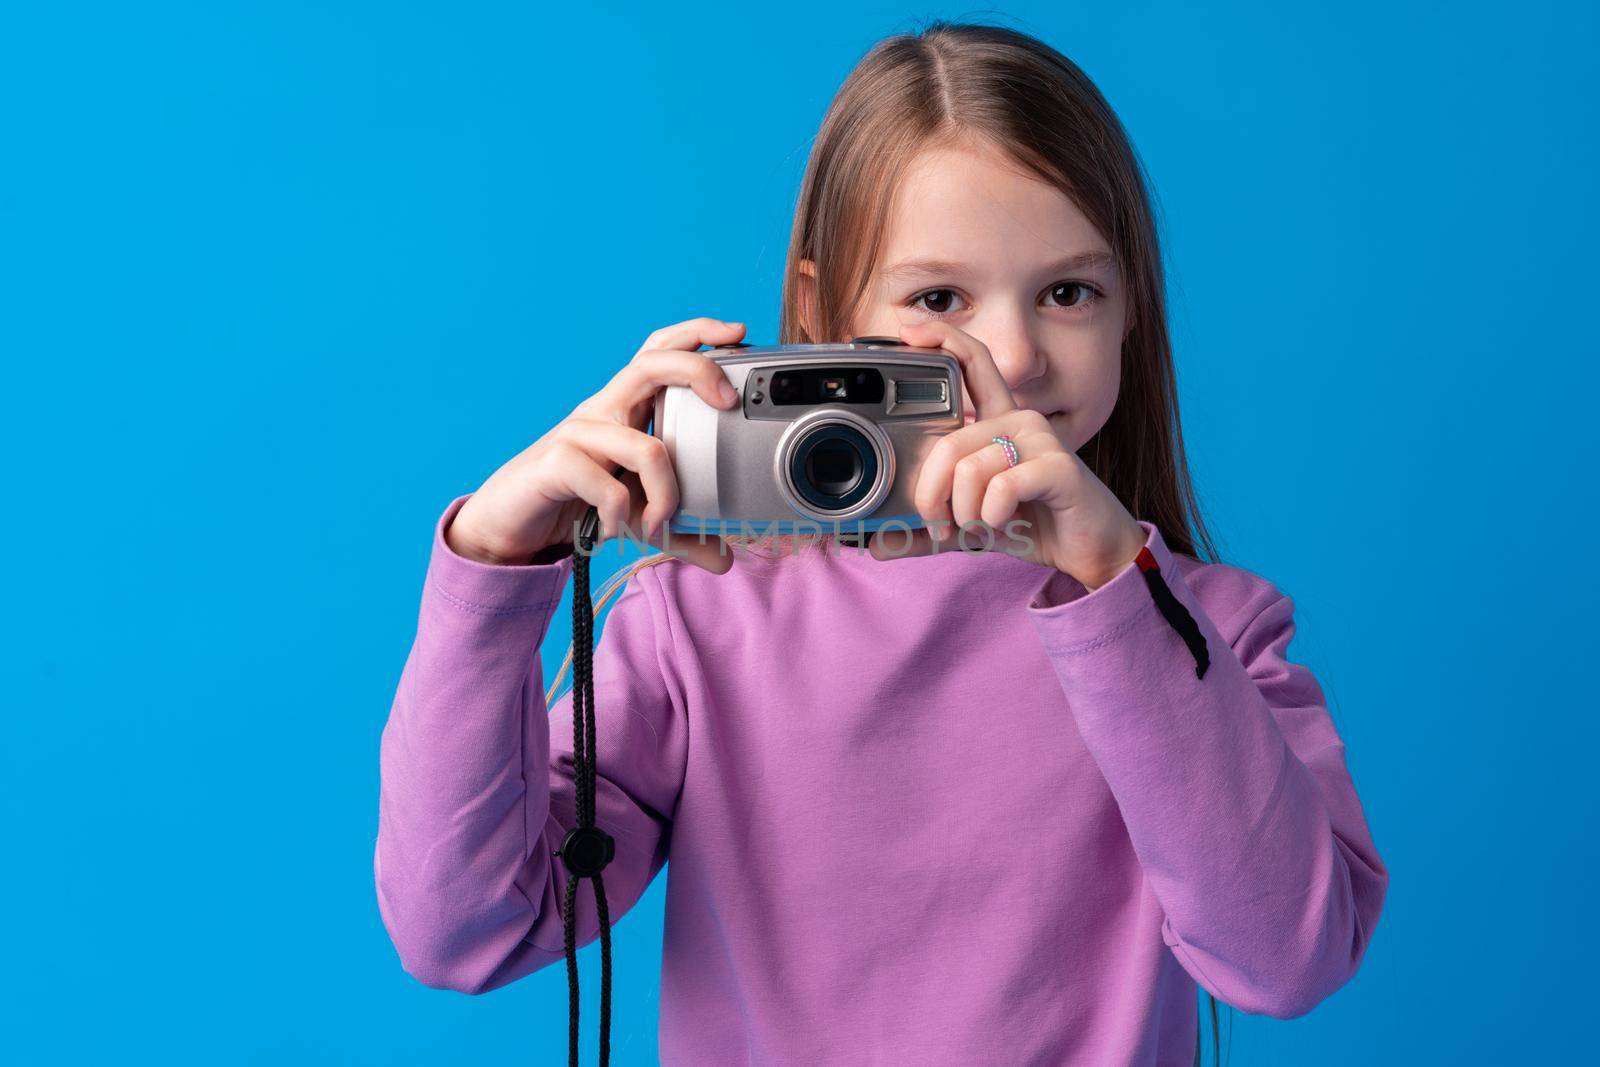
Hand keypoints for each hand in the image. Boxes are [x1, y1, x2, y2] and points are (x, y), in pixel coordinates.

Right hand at [446, 317, 746, 573]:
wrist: (509, 525)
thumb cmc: (576, 504)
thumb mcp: (639, 516)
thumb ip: (680, 532)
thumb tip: (723, 557)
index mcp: (625, 409)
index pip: (659, 353)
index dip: (696, 335)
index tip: (739, 335)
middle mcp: (603, 410)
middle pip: (651, 364)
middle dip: (697, 371)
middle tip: (727, 402)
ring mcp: (578, 433)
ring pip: (645, 447)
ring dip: (666, 495)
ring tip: (661, 526)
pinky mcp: (555, 464)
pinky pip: (607, 484)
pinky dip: (623, 514)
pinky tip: (618, 528)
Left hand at [868, 319, 1147, 590]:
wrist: (1089, 547)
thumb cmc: (1032, 522)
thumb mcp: (969, 526)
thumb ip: (927, 530)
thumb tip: (877, 546)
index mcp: (996, 421)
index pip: (970, 363)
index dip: (942, 339)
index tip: (906, 332)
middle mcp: (1018, 419)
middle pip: (949, 441)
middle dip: (931, 493)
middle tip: (939, 522)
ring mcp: (1040, 440)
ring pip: (970, 468)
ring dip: (966, 513)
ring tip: (981, 526)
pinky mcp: (1058, 467)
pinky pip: (1001, 486)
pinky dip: (991, 516)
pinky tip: (1004, 522)